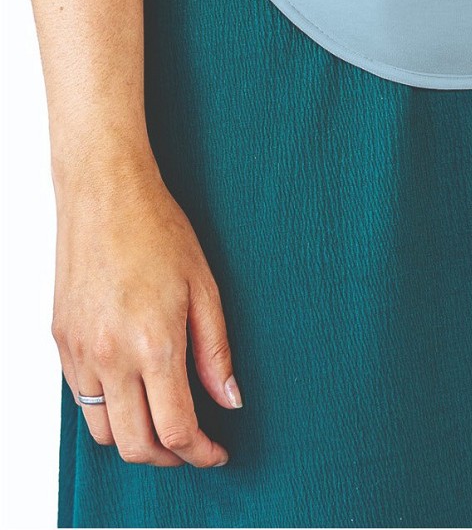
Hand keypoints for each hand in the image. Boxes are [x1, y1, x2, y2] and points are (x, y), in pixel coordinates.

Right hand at [51, 149, 240, 466]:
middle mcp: (110, 358)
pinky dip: (109, 408)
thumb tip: (230, 400)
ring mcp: (79, 352)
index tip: (217, 452)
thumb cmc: (159, 231)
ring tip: (164, 419)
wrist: (105, 195)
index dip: (201, 452)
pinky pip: (81, 398)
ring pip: (103, 431)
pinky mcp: (60, 342)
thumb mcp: (205, 288)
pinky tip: (134, 387)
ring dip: (136, 438)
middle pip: (135, 446)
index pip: (176, 429)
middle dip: (169, 458)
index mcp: (154, 345)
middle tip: (194, 446)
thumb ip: (216, 351)